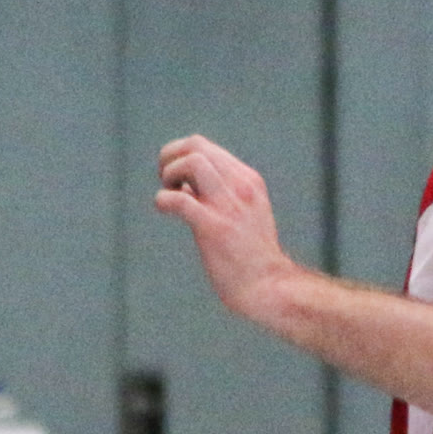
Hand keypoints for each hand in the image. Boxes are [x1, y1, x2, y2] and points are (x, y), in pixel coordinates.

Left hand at [154, 134, 293, 319]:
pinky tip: (164, 210)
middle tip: (165, 183)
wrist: (269, 288)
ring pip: (192, 162)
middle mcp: (241, 187)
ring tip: (169, 194)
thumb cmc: (250, 256)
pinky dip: (163, 201)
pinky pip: (180, 200)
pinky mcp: (215, 228)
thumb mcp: (243, 213)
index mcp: (248, 181)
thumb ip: (219, 194)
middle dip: (169, 158)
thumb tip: (185, 185)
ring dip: (169, 174)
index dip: (179, 156)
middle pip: (196, 145)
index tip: (174, 180)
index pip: (204, 146)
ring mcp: (229, 206)